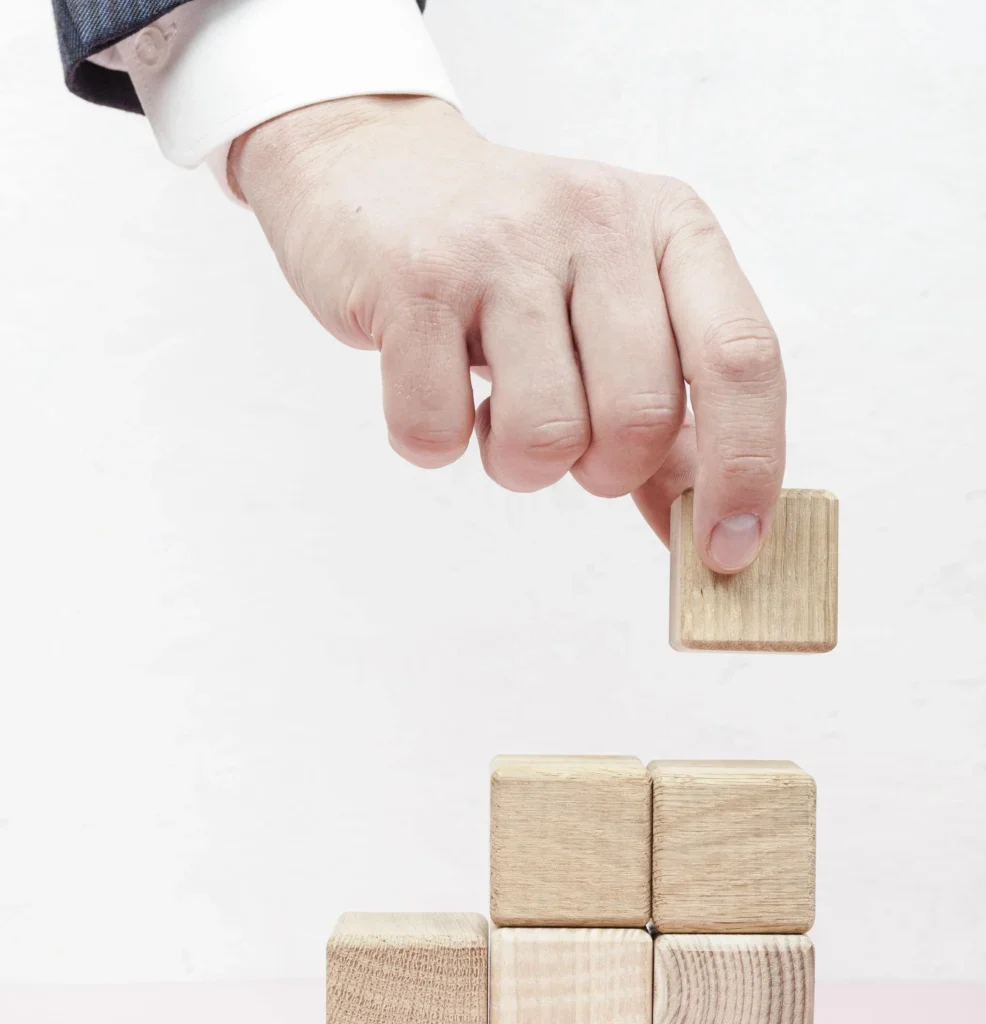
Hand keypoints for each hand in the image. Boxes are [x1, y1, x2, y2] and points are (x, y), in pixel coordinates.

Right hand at [229, 96, 784, 572]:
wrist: (377, 167)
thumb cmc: (508, 262)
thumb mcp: (609, 309)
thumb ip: (665, 424)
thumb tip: (704, 536)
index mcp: (670, 227)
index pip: (743, 357)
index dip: (747, 469)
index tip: (726, 551)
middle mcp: (597, 221)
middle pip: (641, 418)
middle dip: (603, 471)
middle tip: (567, 440)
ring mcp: (500, 246)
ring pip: (546, 436)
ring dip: (519, 464)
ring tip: (494, 412)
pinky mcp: (414, 280)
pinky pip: (438, 431)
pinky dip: (433, 442)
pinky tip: (433, 387)